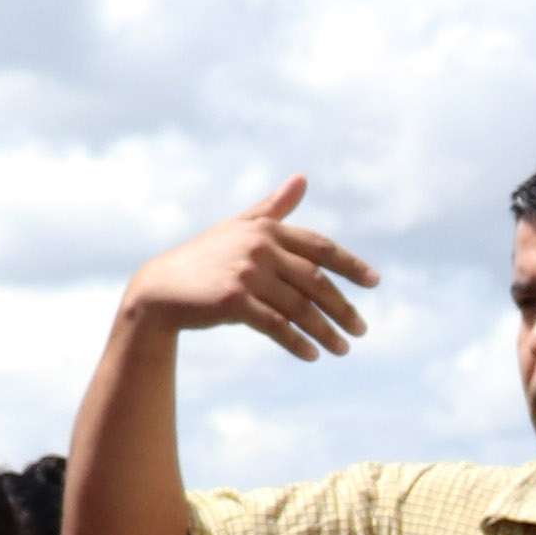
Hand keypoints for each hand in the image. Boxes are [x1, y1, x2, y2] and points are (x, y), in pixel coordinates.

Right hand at [120, 175, 382, 362]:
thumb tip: (302, 178)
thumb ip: (273, 208)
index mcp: (266, 229)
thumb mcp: (239, 228)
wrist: (161, 289)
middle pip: (315, 281)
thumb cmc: (204, 257)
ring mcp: (246, 273)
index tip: (374, 282)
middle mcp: (259, 247)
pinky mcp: (233, 301)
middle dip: (343, 307)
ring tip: (344, 349)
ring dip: (326, 331)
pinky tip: (312, 356)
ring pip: (300, 307)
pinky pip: (276, 325)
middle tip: (363, 330)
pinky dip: (298, 342)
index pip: (319, 247)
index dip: (350, 265)